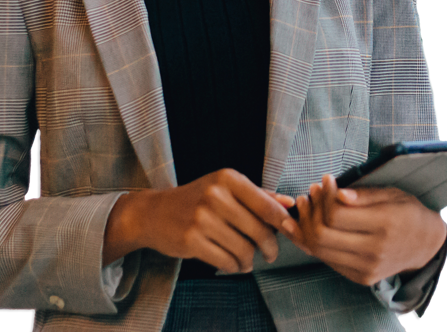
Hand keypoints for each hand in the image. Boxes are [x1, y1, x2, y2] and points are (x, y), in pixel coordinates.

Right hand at [138, 169, 295, 274]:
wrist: (154, 213)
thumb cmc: (197, 199)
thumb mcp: (226, 188)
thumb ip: (259, 195)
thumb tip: (290, 204)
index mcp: (228, 178)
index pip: (267, 205)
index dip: (284, 224)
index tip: (292, 234)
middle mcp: (215, 195)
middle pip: (259, 230)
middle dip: (270, 247)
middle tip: (270, 254)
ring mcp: (202, 218)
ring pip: (244, 249)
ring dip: (250, 260)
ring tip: (247, 259)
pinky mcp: (192, 240)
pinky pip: (227, 261)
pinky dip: (235, 267)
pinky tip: (234, 263)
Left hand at [280, 175, 446, 285]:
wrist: (426, 246)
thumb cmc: (407, 212)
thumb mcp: (392, 194)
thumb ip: (363, 195)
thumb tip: (338, 194)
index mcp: (384, 225)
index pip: (337, 215)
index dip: (325, 195)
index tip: (326, 179)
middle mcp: (374, 251)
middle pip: (323, 235)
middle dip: (311, 211)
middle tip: (311, 192)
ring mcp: (366, 269)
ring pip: (320, 250)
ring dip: (307, 226)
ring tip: (308, 205)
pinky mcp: (361, 278)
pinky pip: (327, 260)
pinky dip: (314, 242)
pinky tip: (312, 223)